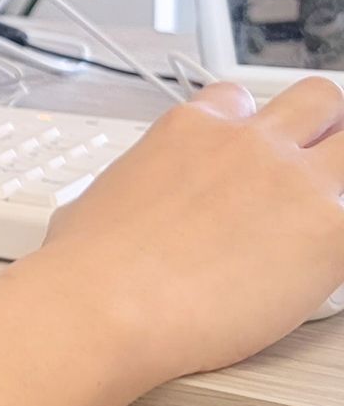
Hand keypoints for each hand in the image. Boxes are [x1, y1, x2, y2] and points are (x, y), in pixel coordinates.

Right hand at [41, 78, 343, 383]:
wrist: (104, 305)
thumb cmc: (87, 268)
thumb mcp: (91, 202)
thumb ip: (127, 191)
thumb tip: (116, 209)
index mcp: (189, 132)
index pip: (239, 100)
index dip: (250, 128)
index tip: (251, 154)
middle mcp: (247, 144)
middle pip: (318, 101)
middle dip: (322, 131)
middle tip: (312, 171)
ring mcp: (293, 180)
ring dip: (342, 178)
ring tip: (321, 217)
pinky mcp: (330, 228)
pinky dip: (342, 241)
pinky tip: (323, 263)